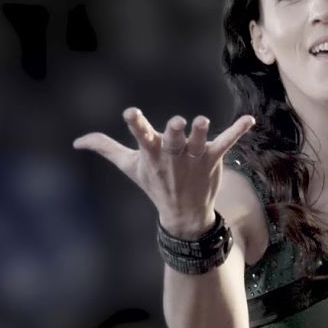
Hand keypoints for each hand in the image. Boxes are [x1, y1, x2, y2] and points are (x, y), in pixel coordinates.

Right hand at [73, 107, 254, 237]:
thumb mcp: (129, 166)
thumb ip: (105, 148)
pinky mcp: (212, 159)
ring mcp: (194, 158)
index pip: (141, 137)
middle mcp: (173, 155)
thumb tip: (77, 141)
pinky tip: (249, 119)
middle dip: (174, 132)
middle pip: (172, 141)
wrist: (182, 214)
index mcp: (151, 153)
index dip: (137, 125)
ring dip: (201, 132)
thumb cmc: (154, 183)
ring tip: (203, 121)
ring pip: (198, 142)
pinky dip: (237, 131)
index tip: (131, 112)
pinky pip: (226, 143)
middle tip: (176, 122)